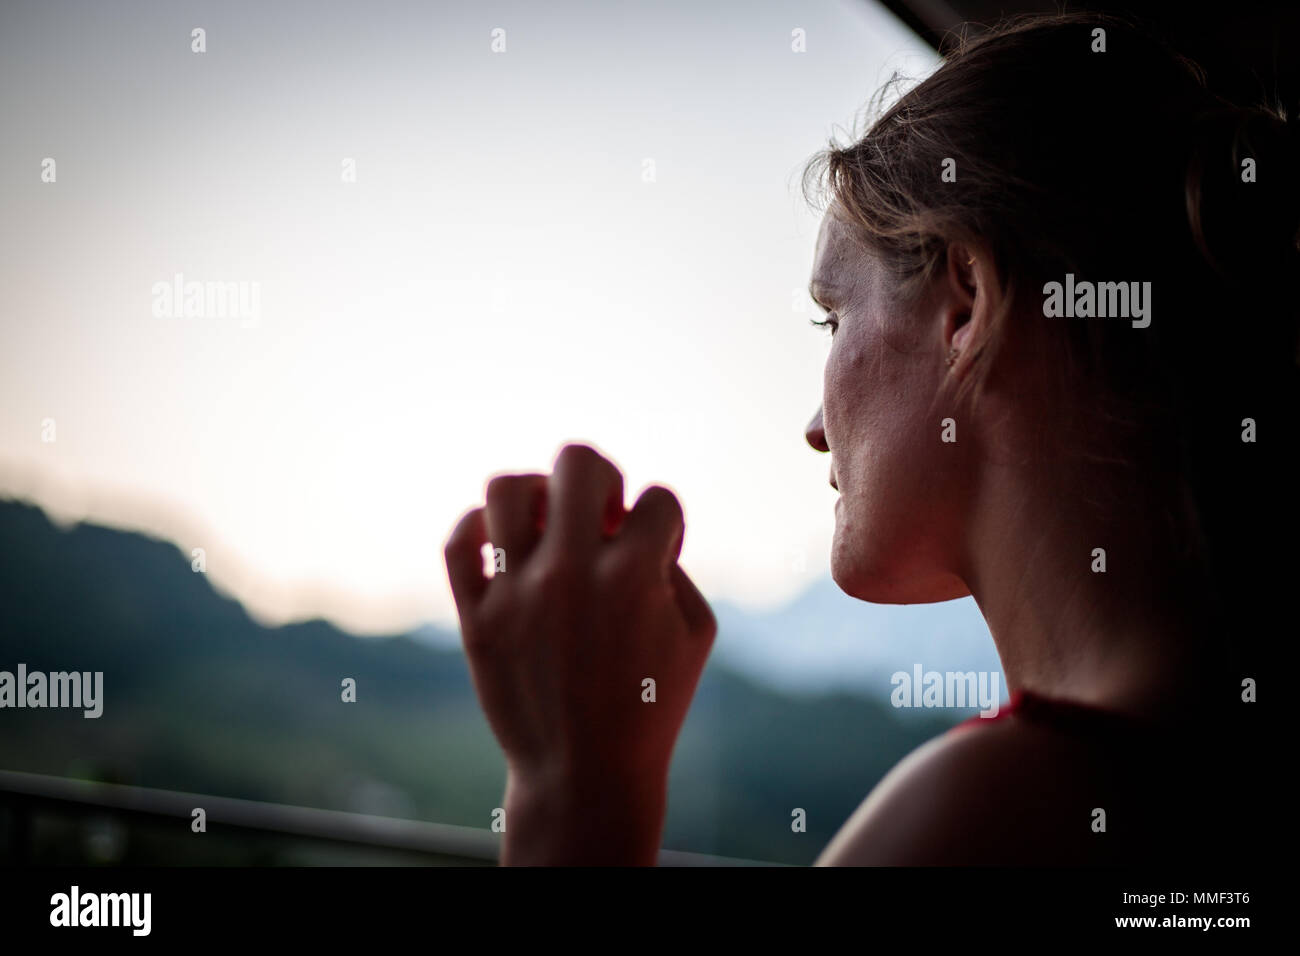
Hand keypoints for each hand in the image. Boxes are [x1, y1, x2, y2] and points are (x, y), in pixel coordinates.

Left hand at [443, 443, 716, 863]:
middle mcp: (572, 572)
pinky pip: (459, 540)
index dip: (664, 523)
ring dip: (536, 495)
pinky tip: (506, 548)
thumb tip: (635, 521)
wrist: (585, 774)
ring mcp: (517, 593)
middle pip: (578, 462)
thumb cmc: (651, 704)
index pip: (658, 498)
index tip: (655, 557)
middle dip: (599, 478)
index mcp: (635, 575)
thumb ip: (675, 563)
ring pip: (506, 487)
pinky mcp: (477, 617)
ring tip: (548, 528)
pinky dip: (480, 528)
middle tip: (600, 519)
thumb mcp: (695, 632)